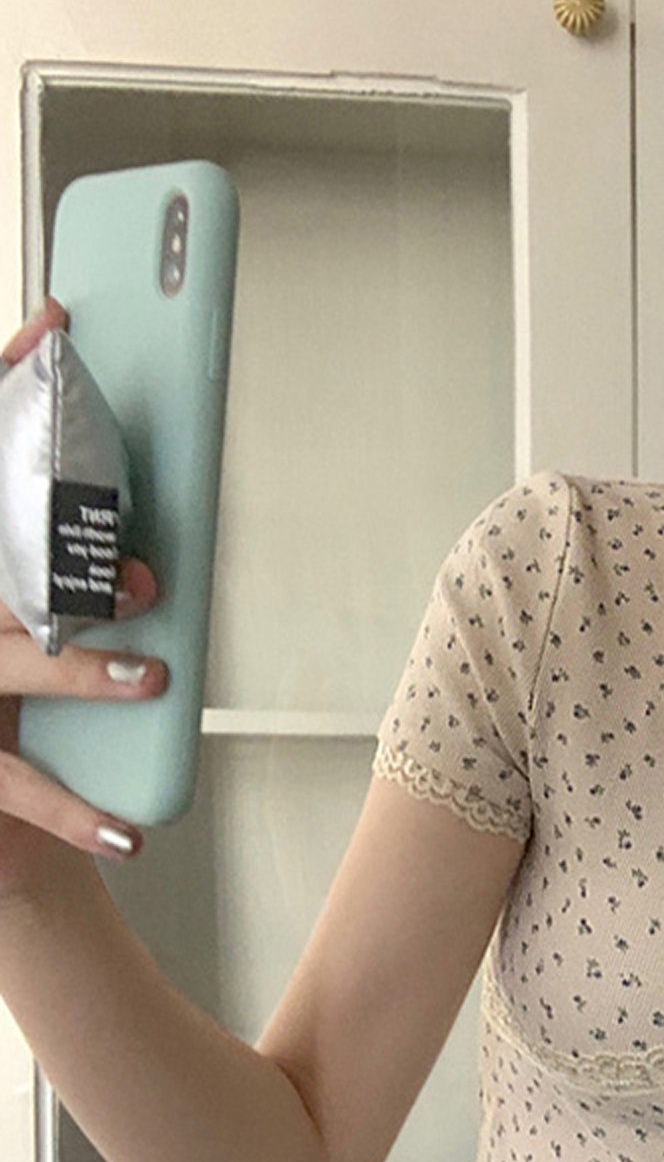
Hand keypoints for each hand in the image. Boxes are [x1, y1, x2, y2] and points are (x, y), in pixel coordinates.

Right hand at [0, 301, 166, 869]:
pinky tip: (129, 831)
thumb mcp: (29, 589)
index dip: (2, 384)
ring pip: (4, 672)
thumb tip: (92, 372)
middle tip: (141, 576)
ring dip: (82, 674)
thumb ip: (54, 506)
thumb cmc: (13, 675)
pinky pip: (17, 792)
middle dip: (65, 566)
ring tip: (151, 676)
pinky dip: (76, 815)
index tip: (53, 329)